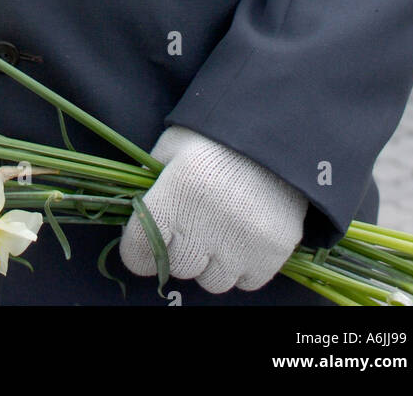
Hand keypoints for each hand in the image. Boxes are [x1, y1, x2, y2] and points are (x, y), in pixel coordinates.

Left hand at [119, 126, 307, 292]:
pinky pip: (247, 281)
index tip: (144, 245)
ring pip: (213, 280)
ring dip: (212, 262)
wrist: (274, 130)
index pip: (138, 253)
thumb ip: (151, 181)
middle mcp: (205, 226)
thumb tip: (139, 214)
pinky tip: (244, 237)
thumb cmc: (215, 136)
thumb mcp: (172, 146)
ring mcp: (241, 243)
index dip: (137, 250)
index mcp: (173, 195)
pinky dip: (243, 266)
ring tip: (221, 230)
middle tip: (192, 225)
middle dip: (180, 249)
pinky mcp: (272, 252)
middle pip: (178, 267)